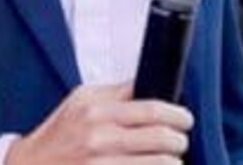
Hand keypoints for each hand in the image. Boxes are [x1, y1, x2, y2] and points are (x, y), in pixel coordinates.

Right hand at [6, 83, 191, 164]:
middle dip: (179, 141)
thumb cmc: (58, 135)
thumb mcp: (79, 101)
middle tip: (180, 142)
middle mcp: (100, 138)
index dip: (178, 115)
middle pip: (162, 138)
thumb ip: (115, 94)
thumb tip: (150, 85)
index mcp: (96, 110)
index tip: (185, 119)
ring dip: (173, 163)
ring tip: (170, 161)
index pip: (152, 109)